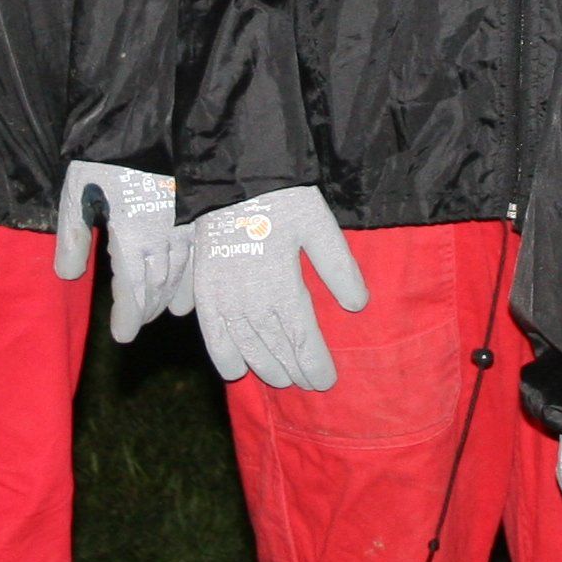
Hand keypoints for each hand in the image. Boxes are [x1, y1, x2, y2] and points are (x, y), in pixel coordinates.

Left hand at [53, 161, 193, 343]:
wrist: (146, 117)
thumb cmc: (105, 157)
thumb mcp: (77, 195)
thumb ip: (72, 238)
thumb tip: (68, 275)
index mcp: (132, 237)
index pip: (131, 289)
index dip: (128, 315)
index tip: (122, 335)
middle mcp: (163, 237)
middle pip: (157, 286)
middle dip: (146, 309)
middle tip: (137, 324)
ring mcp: (185, 224)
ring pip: (180, 272)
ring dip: (170, 295)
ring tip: (164, 311)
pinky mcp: (197, 210)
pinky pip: (198, 253)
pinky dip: (193, 275)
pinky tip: (192, 284)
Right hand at [189, 188, 366, 390]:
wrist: (232, 177)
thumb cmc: (281, 199)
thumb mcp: (319, 226)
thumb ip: (338, 268)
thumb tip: (358, 306)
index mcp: (282, 288)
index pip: (302, 342)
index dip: (315, 366)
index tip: (326, 381)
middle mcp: (250, 302)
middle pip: (275, 351)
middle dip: (294, 371)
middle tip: (308, 384)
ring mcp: (223, 299)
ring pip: (246, 349)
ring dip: (265, 368)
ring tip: (282, 379)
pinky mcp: (204, 291)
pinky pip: (211, 336)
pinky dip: (224, 357)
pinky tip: (236, 370)